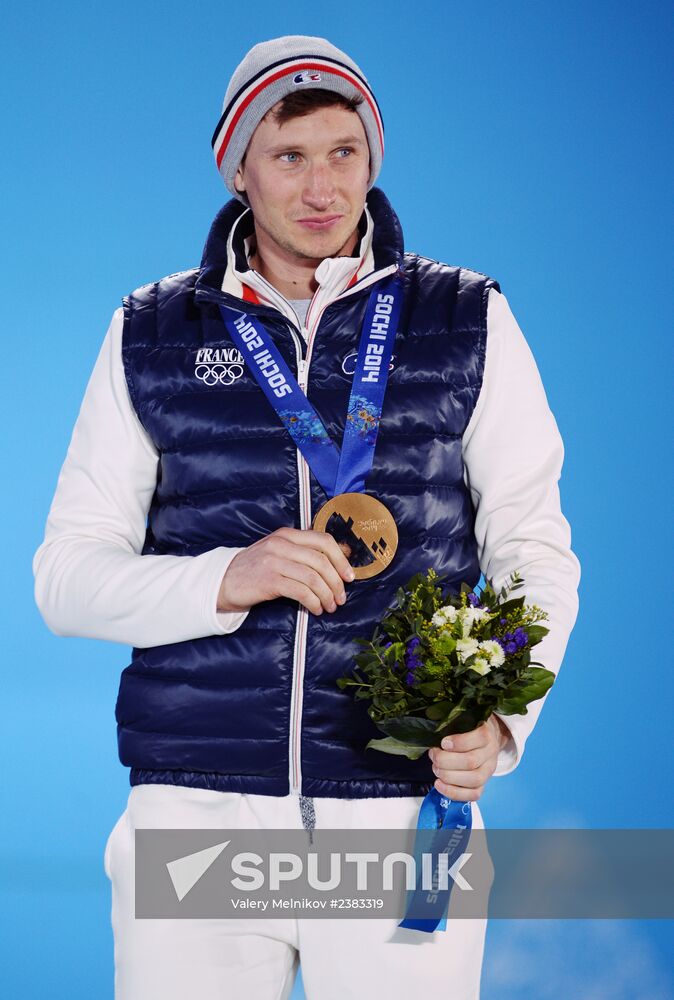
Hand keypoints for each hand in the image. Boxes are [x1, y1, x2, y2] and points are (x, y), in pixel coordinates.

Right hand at [217, 526, 354, 615]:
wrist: (223, 582)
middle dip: (337, 582)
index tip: (350, 576)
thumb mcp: (280, 553)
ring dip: (327, 595)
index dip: (342, 559)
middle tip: (341, 598)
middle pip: (322, 560)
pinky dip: (314, 602)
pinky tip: (316, 609)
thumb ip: (306, 552)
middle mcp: (281, 544)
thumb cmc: (256, 569)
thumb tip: (344, 554)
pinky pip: (301, 591)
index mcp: (286, 535)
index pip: (323, 540)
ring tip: (330, 607)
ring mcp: (274, 561)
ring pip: (313, 577)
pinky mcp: (269, 580)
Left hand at [427, 716, 510, 801]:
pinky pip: (473, 794)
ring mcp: (488, 771)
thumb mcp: (462, 723)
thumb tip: (433, 737)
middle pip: (471, 761)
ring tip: (436, 769)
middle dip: (446, 761)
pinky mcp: (483, 784)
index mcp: (486, 734)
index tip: (443, 743)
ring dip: (449, 777)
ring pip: (474, 779)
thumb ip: (451, 727)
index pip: (479, 738)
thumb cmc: (467, 731)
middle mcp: (490, 753)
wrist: (484, 742)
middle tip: (434, 756)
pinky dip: (453, 792)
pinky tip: (439, 784)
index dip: (459, 742)